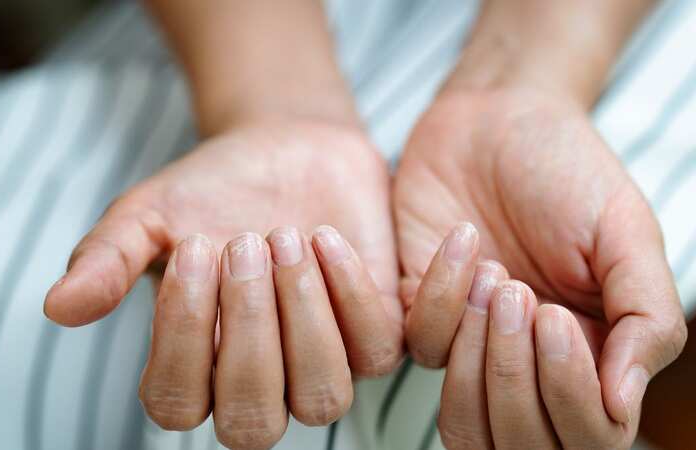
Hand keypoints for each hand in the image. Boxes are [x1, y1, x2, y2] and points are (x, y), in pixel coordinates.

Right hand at [43, 119, 403, 448]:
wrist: (284, 148)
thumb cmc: (211, 189)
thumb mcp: (149, 215)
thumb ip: (107, 260)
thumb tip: (58, 308)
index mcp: (193, 369)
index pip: (177, 402)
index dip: (182, 335)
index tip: (193, 247)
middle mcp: (259, 383)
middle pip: (253, 420)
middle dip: (248, 329)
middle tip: (241, 241)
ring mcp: (321, 364)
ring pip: (322, 398)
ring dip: (302, 317)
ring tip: (284, 236)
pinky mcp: (374, 334)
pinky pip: (377, 350)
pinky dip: (350, 293)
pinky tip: (324, 235)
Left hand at [395, 88, 686, 447]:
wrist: (497, 119)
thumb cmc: (568, 171)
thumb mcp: (626, 232)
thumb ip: (645, 316)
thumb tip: (624, 403)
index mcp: (593, 355)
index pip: (587, 435)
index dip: (569, 396)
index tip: (554, 316)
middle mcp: (529, 363)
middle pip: (518, 441)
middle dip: (516, 377)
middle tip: (522, 294)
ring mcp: (470, 343)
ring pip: (462, 415)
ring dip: (477, 349)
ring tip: (495, 272)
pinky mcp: (415, 312)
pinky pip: (417, 345)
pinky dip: (439, 296)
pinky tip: (463, 239)